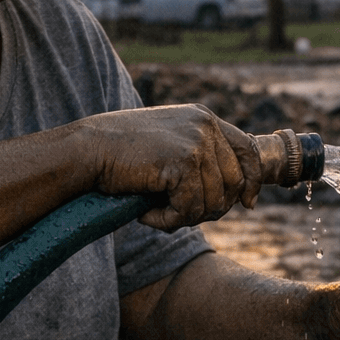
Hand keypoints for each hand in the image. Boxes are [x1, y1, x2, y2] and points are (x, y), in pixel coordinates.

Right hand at [74, 104, 261, 230]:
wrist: (87, 150)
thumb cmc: (120, 154)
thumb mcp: (168, 146)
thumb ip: (198, 158)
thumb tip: (237, 195)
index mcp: (204, 118)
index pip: (247, 150)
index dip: (252, 181)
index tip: (248, 204)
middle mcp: (205, 126)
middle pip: (234, 183)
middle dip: (211, 208)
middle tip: (178, 215)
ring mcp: (197, 142)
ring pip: (213, 201)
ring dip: (185, 217)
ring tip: (156, 212)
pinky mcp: (184, 162)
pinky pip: (190, 209)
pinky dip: (168, 220)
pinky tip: (147, 214)